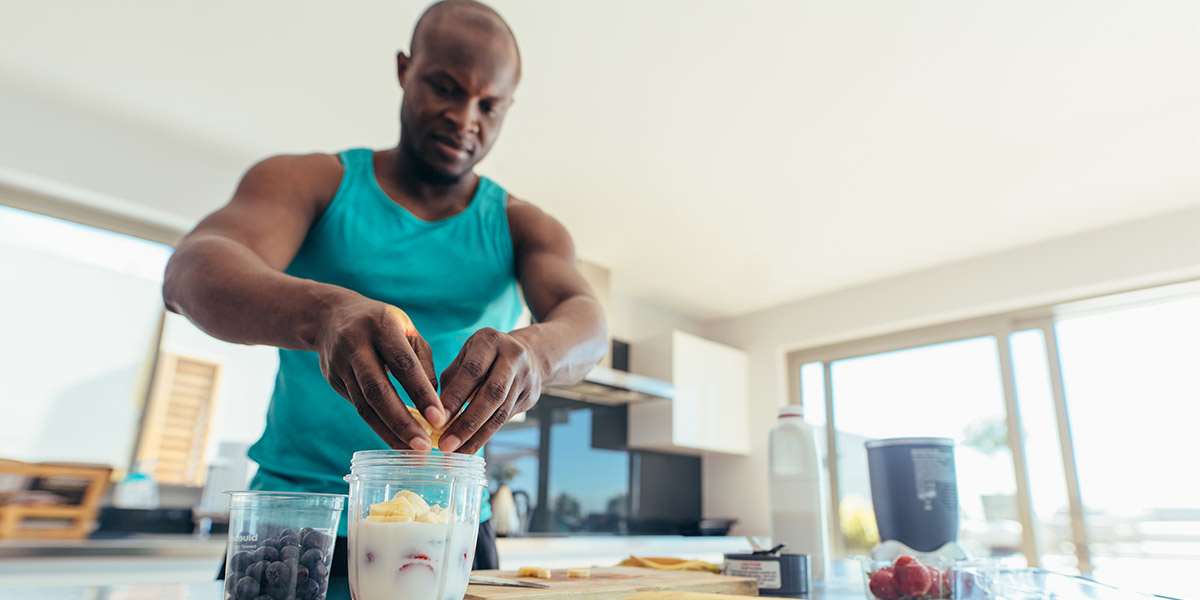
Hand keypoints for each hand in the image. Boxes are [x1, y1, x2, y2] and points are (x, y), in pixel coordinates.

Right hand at [314, 296, 444, 450]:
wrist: (330, 316)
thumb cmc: (382, 325)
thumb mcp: (407, 331)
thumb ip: (422, 364)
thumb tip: (436, 404)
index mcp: (381, 326)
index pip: (403, 364)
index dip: (421, 393)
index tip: (439, 419)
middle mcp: (356, 345)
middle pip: (378, 390)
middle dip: (402, 422)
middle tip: (424, 447)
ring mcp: (340, 364)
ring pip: (364, 405)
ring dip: (389, 432)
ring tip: (413, 452)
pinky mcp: (333, 380)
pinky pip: (358, 408)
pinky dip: (379, 427)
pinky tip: (397, 441)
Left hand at [437, 328, 542, 452]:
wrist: (527, 355)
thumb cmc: (483, 359)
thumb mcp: (464, 358)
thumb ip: (451, 383)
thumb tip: (433, 415)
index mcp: (490, 341)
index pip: (472, 371)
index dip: (455, 397)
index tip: (436, 421)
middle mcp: (513, 356)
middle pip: (491, 394)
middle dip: (467, 422)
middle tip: (445, 444)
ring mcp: (526, 377)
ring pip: (501, 412)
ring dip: (476, 435)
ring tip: (455, 452)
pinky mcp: (532, 395)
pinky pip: (506, 419)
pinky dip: (485, 435)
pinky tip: (469, 446)